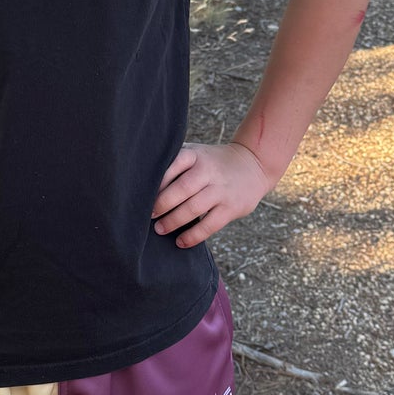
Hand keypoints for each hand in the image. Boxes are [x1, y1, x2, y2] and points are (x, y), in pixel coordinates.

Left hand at [151, 141, 272, 248]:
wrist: (253, 165)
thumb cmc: (212, 162)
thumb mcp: (196, 153)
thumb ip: (174, 163)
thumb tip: (140, 183)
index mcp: (195, 155)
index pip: (173, 164)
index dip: (158, 180)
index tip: (142, 193)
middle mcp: (209, 170)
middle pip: (182, 188)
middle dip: (162, 204)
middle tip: (147, 215)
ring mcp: (221, 189)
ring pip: (194, 208)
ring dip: (173, 221)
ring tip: (159, 230)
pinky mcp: (231, 208)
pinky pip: (209, 225)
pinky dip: (193, 236)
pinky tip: (180, 242)